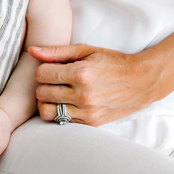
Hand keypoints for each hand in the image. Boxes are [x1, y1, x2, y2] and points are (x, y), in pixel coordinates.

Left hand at [30, 44, 165, 125]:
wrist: (141, 81)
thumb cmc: (112, 62)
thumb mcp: (86, 50)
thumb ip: (57, 51)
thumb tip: (32, 50)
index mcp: (81, 74)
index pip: (41, 74)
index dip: (42, 69)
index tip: (51, 67)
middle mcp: (83, 95)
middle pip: (41, 93)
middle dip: (43, 84)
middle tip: (53, 79)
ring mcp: (87, 112)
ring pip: (47, 111)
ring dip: (47, 101)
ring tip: (56, 92)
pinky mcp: (91, 123)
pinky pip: (61, 121)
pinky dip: (59, 111)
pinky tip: (67, 101)